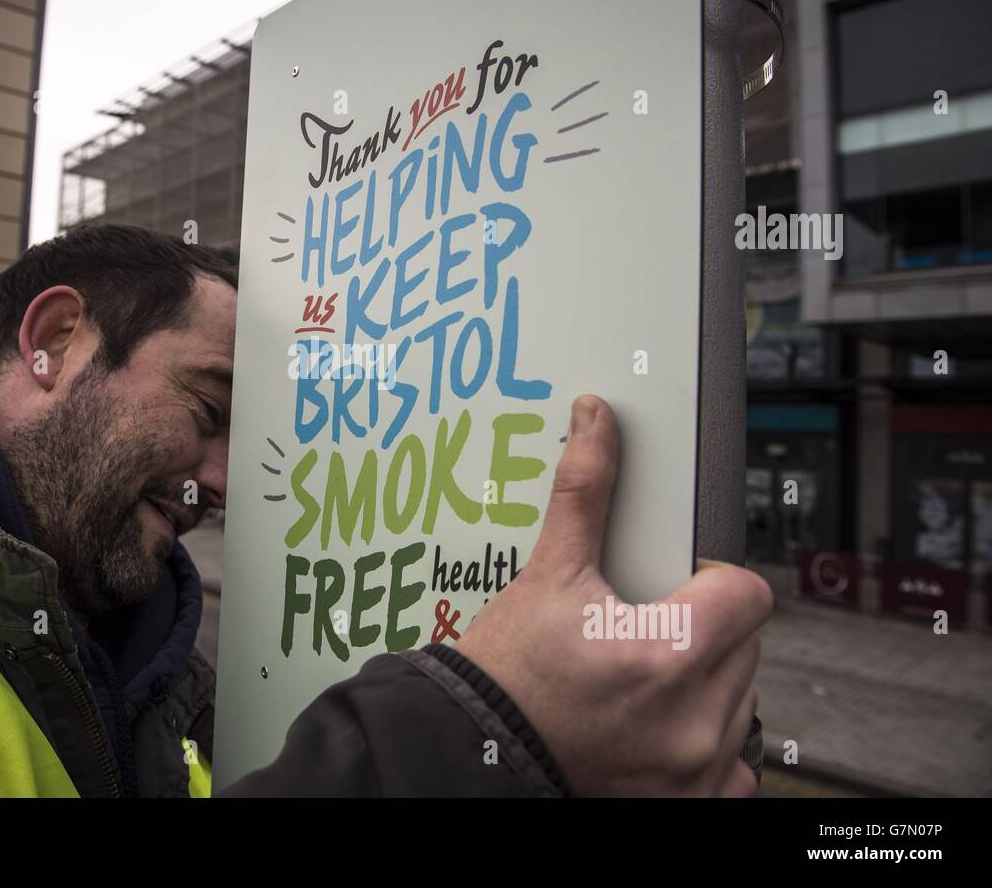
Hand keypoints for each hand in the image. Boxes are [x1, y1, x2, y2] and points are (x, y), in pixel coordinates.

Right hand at [454, 395, 771, 795]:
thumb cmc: (507, 671)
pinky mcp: (693, 801)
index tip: (670, 587)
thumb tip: (597, 421)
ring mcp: (698, 768)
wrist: (474, 751)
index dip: (708, 579)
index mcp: (669, 655)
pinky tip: (652, 723)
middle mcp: (695, 720)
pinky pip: (735, 761)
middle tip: (637, 631)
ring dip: (706, 680)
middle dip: (702, 627)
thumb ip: (585, 491)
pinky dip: (705, 738)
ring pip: (741, 694)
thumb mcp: (547, 574)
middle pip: (745, 642)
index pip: (747, 592)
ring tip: (637, 678)